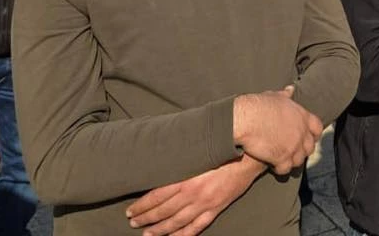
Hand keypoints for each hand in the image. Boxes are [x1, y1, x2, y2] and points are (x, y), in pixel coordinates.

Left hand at [125, 154, 263, 234]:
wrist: (248, 157)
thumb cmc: (223, 151)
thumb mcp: (198, 153)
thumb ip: (180, 163)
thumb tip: (159, 166)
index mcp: (186, 179)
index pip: (156, 196)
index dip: (142, 205)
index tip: (130, 210)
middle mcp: (193, 194)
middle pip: (163, 211)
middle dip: (146, 218)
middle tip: (133, 223)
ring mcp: (205, 204)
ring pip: (177, 222)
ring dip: (160, 230)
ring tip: (147, 233)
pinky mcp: (216, 209)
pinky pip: (196, 227)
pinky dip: (183, 235)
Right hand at [233, 87, 323, 175]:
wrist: (247, 119)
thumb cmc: (258, 106)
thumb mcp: (275, 96)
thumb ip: (285, 95)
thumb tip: (290, 89)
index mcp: (302, 116)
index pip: (317, 128)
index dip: (314, 135)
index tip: (309, 138)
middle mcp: (301, 132)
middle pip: (309, 147)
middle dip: (302, 150)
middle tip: (292, 151)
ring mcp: (294, 146)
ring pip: (299, 160)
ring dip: (291, 161)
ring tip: (282, 160)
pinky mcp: (282, 158)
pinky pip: (286, 169)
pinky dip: (280, 169)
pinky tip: (273, 165)